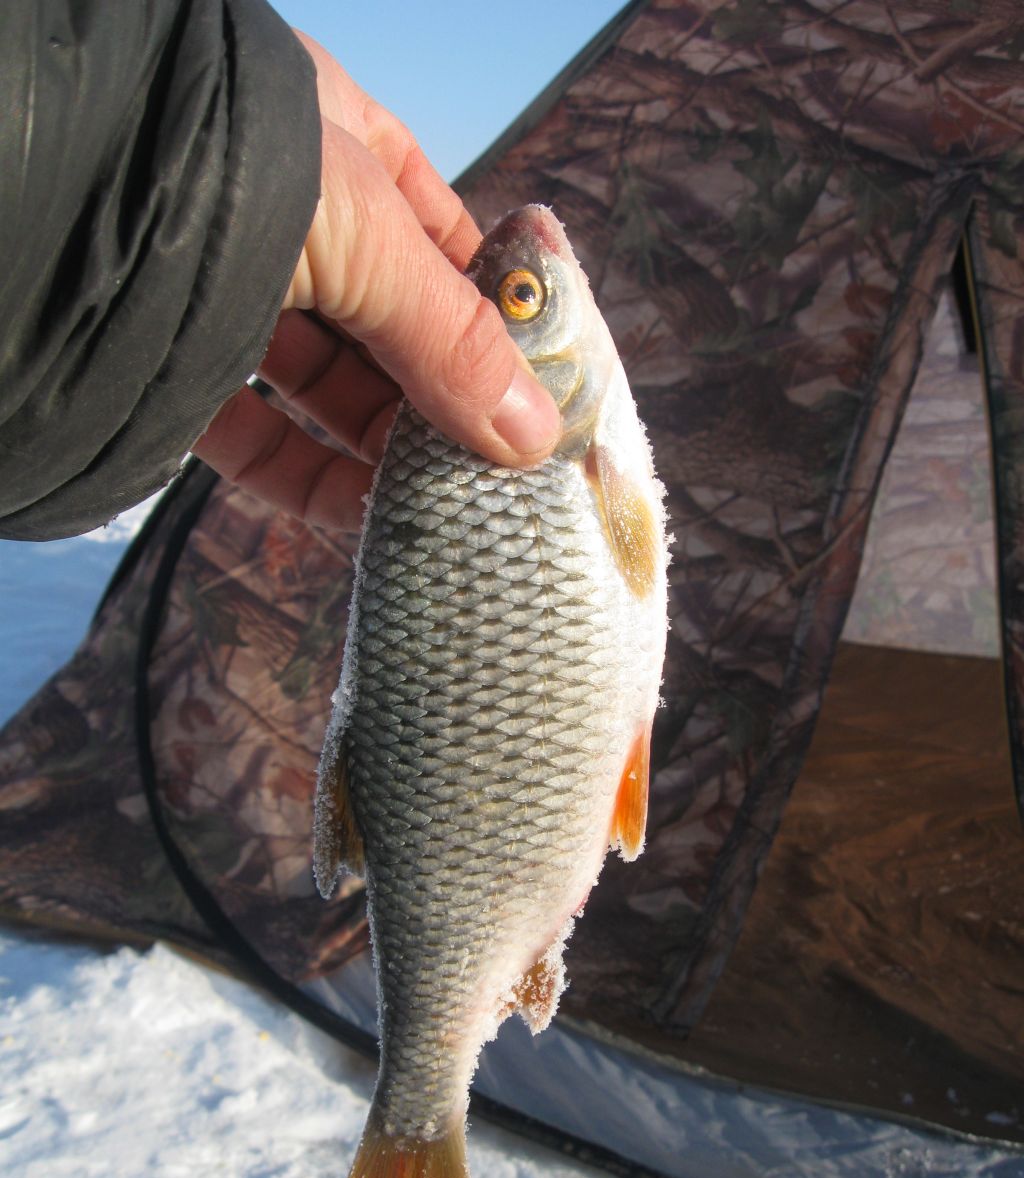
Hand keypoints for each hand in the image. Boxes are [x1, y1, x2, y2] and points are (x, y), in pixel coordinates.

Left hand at [194, 32, 561, 530]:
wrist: (60, 202)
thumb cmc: (230, 170)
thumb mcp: (368, 238)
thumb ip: (451, 339)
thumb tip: (536, 436)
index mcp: (338, 145)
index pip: (438, 234)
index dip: (489, 311)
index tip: (534, 384)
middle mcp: (284, 219)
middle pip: (386, 324)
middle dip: (440, 397)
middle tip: (496, 466)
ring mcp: (226, 293)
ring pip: (323, 387)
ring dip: (381, 447)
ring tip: (441, 502)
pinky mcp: (173, 367)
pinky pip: (253, 435)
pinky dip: (306, 476)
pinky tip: (359, 512)